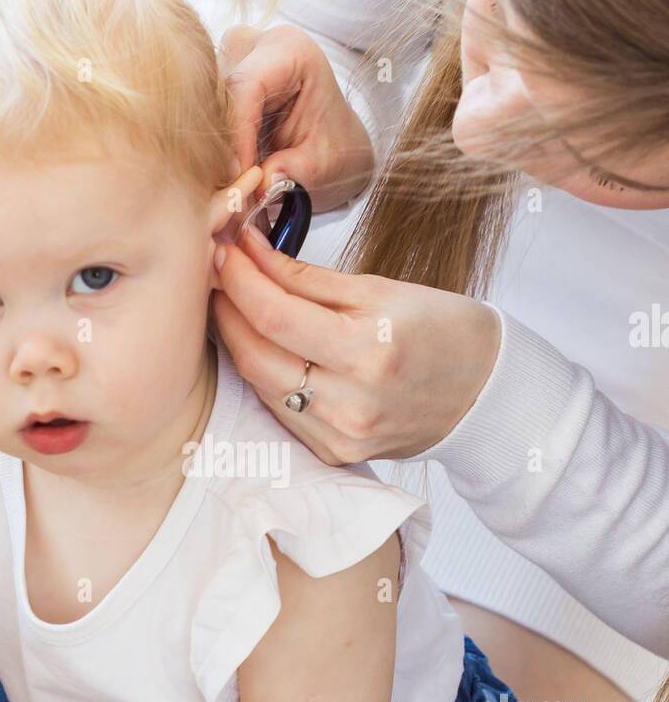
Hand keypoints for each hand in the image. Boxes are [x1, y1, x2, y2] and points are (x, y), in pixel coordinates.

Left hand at [211, 226, 501, 462]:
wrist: (484, 393)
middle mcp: (352, 403)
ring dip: (237, 340)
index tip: (225, 248)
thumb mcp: (383, 290)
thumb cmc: (441, 330)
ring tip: (232, 302)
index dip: (239, 278)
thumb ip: (309, 277)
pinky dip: (263, 373)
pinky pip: (279, 409)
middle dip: (227, 309)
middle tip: (218, 272)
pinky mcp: (334, 453)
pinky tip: (260, 344)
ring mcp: (341, 436)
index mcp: (371, 352)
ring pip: (261, 384)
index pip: (275, 314)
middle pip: (255, 354)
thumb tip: (251, 252)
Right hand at [220, 23, 374, 211]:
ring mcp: (231, 59)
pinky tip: (224, 178)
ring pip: (203, 105)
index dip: (238, 134)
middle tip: (231, 193)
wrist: (334, 142)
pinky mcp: (217, 80)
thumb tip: (264, 183)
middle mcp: (255, 45)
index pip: (247, 86)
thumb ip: (298, 171)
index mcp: (291, 51)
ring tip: (230, 191)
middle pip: (218, 93)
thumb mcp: (326, 164)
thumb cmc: (334, 146)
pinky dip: (212, 149)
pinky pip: (202, 114)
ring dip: (214, 150)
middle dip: (222, 147)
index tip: (239, 176)